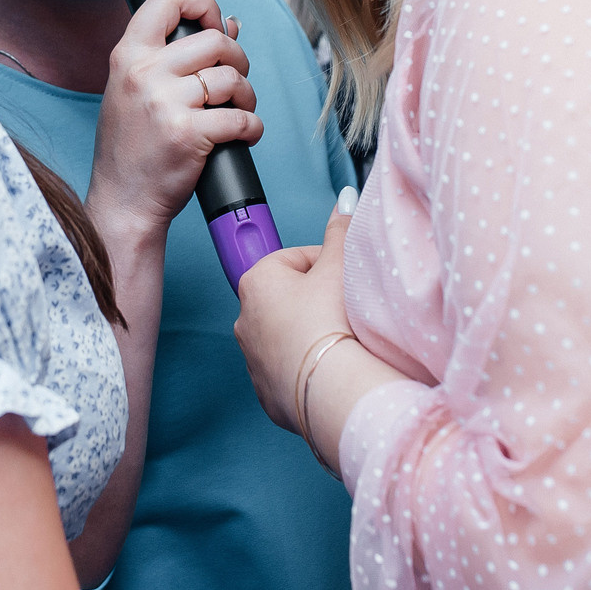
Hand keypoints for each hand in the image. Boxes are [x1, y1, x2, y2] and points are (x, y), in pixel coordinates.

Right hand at [85, 0, 262, 243]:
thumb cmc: (131, 149)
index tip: (214, 23)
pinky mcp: (188, 134)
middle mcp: (143, 73)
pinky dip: (252, 128)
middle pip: (215, 40)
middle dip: (238, 59)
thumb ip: (173, 57)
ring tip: (238, 111)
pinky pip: (242, 118)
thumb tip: (229, 24)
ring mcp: (165, 103)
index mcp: (127, 56)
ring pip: (232, 78)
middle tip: (235, 82)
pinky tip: (242, 136)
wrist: (122, 202)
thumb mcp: (136, 92)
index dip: (201, 3)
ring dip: (247, 96)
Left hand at [233, 193, 355, 434]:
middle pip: (291, 296)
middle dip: (318, 299)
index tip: (344, 279)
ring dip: (311, 332)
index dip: (327, 265)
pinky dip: (307, 364)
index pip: (297, 258)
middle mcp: (244, 317)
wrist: (330, 389)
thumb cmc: (330, 324)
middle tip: (345, 308)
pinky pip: (289, 368)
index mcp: (256, 280)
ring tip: (340, 338)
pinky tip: (329, 365)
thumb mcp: (339, 267)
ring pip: (288, 333)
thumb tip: (344, 199)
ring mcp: (252, 357)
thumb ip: (340, 230)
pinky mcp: (265, 390)